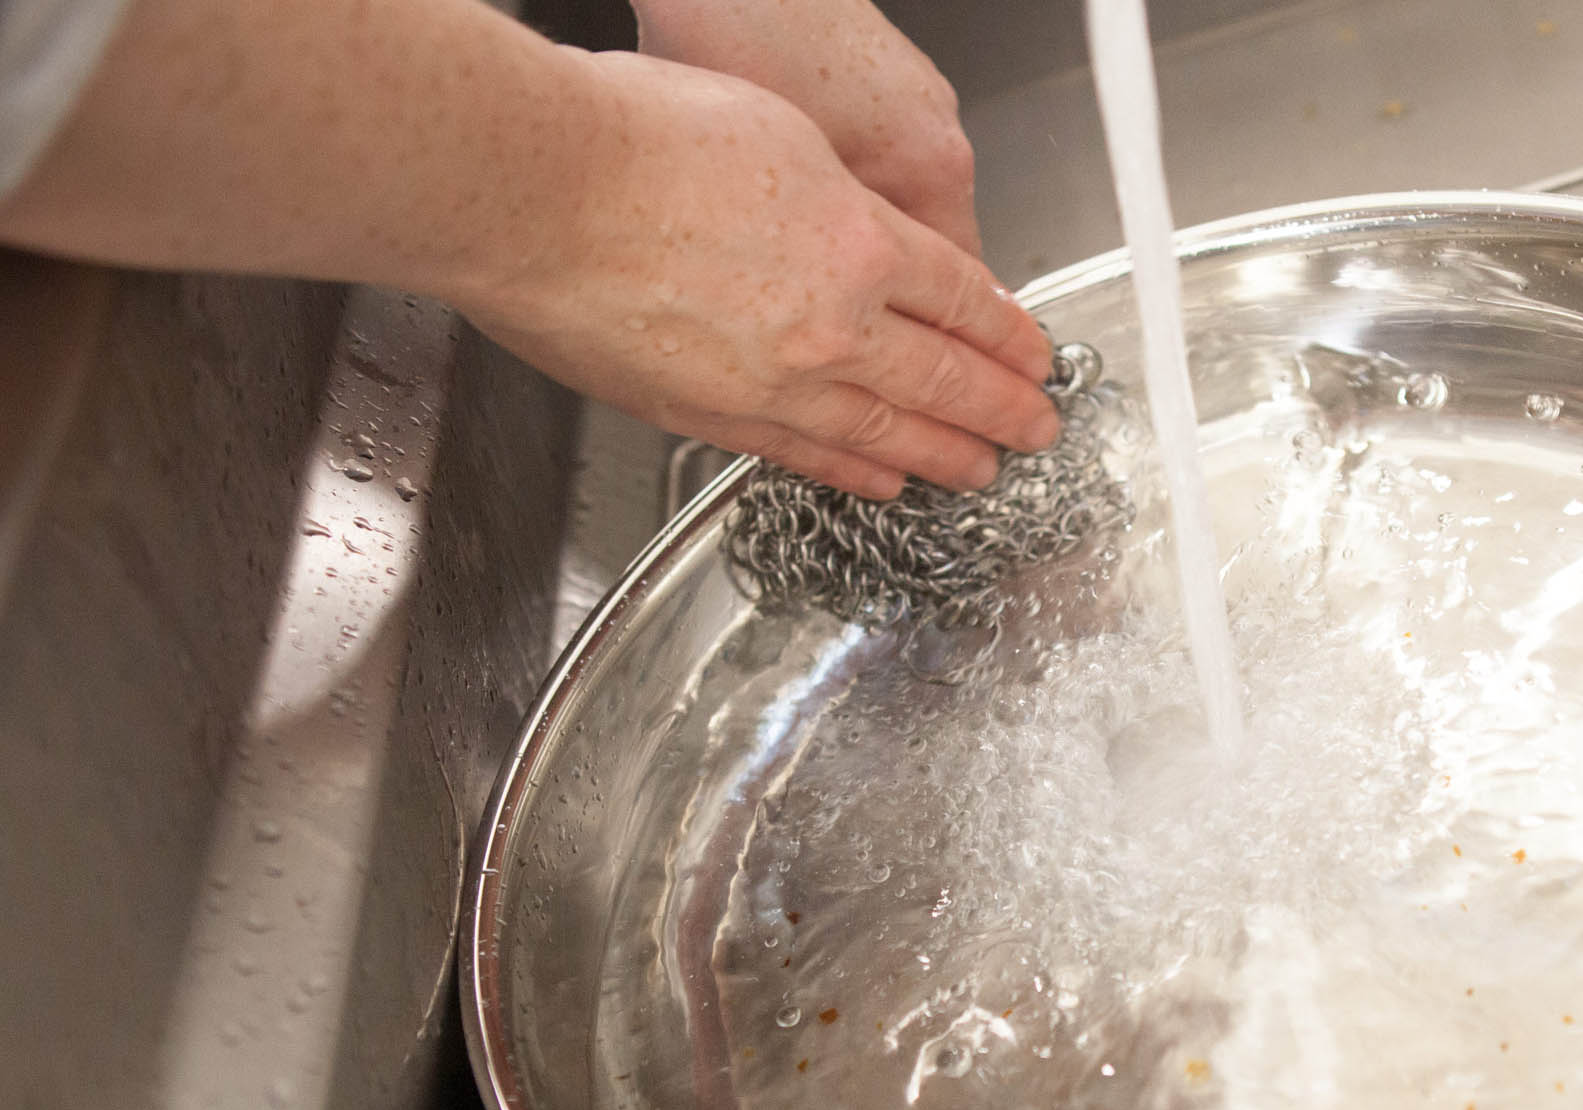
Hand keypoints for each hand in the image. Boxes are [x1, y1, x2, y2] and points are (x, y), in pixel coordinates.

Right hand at [452, 51, 1054, 497]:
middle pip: (944, 379)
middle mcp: (833, 324)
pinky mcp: (708, 414)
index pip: (964, 299)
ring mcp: (772, 380)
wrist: (527, 186)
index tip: (1035, 356)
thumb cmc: (628, 137)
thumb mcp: (776, 135)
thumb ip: (835, 203)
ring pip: (885, 432)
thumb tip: (862, 239)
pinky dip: (855, 473)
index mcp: (862, 242)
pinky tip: (883, 482)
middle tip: (1037, 432)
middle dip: (1001, 410)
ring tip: (984, 473)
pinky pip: (804, 455)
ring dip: (944, 457)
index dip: (1008, 335)